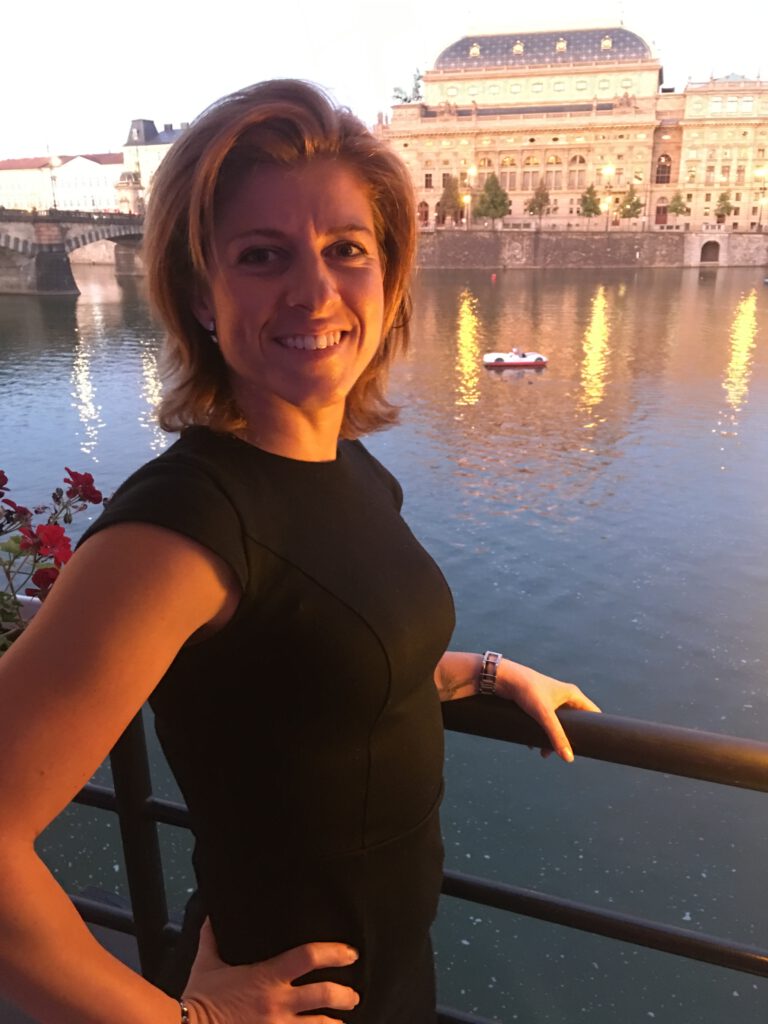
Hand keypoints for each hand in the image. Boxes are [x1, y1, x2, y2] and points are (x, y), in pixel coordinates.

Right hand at [183, 918, 359, 1023]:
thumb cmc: (199, 998)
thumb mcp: (207, 963)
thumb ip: (213, 938)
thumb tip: (211, 915)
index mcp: (267, 976)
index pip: (308, 956)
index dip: (334, 952)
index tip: (350, 953)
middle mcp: (277, 1002)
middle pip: (324, 994)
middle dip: (344, 994)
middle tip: (353, 995)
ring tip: (342, 1022)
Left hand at [495, 659, 600, 762]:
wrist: (503, 678)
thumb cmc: (527, 690)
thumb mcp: (544, 715)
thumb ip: (557, 736)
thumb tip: (569, 758)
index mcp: (572, 694)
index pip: (593, 712)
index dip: (595, 727)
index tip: (594, 744)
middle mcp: (563, 696)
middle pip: (574, 722)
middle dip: (568, 738)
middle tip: (563, 752)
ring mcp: (550, 700)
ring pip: (558, 724)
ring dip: (552, 738)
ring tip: (543, 752)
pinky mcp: (537, 704)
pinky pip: (545, 722)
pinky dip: (541, 733)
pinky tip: (531, 744)